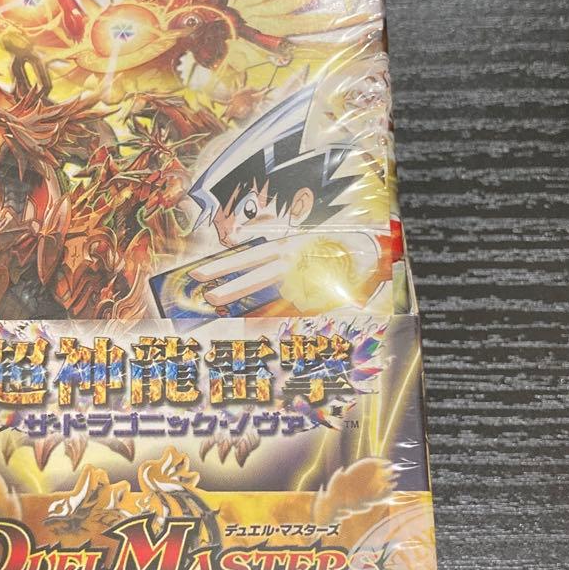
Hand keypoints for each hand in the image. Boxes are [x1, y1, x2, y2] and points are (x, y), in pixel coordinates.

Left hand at [189, 230, 387, 313]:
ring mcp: (309, 279)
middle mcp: (296, 262)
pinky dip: (277, 316)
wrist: (370, 253)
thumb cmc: (328, 250)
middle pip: (256, 276)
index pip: (248, 256)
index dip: (222, 265)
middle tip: (206, 296)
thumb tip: (241, 274)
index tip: (198, 274)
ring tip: (226, 314)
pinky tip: (259, 323)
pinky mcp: (321, 296)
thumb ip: (273, 260)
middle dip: (230, 286)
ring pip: (273, 297)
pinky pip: (294, 310)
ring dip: (250, 308)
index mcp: (286, 247)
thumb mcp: (297, 246)